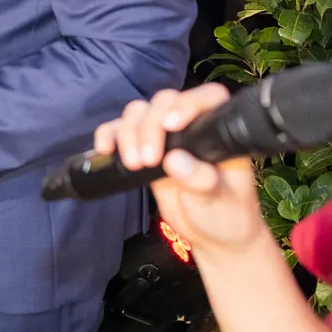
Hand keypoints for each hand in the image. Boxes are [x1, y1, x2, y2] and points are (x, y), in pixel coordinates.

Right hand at [95, 84, 265, 254]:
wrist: (210, 234)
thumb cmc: (226, 215)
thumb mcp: (220, 201)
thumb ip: (201, 180)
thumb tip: (175, 160)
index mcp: (219, 132)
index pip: (207, 98)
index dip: (188, 103)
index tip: (172, 125)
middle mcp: (191, 126)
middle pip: (164, 102)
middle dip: (149, 127)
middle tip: (148, 160)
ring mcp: (165, 137)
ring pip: (139, 113)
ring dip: (129, 133)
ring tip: (133, 164)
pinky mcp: (142, 148)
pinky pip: (119, 130)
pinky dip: (108, 134)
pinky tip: (104, 149)